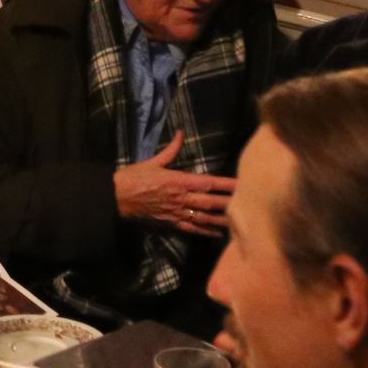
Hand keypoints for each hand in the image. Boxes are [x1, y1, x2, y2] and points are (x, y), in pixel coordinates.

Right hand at [112, 132, 235, 236]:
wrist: (114, 197)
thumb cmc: (132, 178)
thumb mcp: (152, 162)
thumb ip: (171, 150)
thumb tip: (181, 133)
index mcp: (178, 181)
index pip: (210, 182)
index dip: (228, 184)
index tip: (244, 183)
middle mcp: (181, 198)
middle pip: (212, 202)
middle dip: (232, 203)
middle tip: (252, 204)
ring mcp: (176, 212)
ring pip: (205, 218)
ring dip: (223, 220)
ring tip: (242, 222)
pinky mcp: (170, 222)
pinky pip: (192, 228)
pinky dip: (206, 231)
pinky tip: (219, 234)